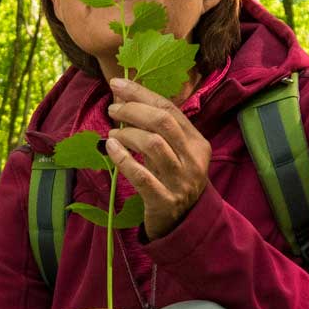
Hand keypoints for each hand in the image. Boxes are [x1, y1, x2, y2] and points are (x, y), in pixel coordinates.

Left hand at [105, 76, 210, 237]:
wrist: (184, 224)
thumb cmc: (172, 180)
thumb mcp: (174, 152)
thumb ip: (156, 128)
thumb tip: (123, 95)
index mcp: (198, 143)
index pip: (170, 109)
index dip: (141, 93)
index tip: (117, 84)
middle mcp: (193, 161)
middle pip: (163, 122)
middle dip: (133, 109)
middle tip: (112, 109)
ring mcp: (181, 182)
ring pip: (153, 145)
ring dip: (127, 133)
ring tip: (113, 132)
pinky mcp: (165, 201)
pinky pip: (142, 176)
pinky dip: (123, 158)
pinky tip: (110, 147)